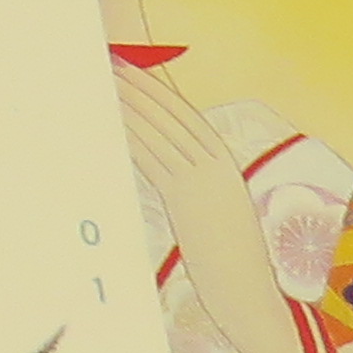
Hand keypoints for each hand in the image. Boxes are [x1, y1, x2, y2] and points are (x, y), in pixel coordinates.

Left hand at [112, 63, 293, 352]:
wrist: (247, 291)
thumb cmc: (230, 263)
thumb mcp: (215, 217)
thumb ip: (195, 192)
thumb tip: (170, 179)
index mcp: (224, 167)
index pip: (186, 117)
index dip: (159, 90)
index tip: (137, 70)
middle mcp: (215, 167)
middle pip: (171, 116)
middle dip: (140, 86)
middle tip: (112, 60)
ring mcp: (201, 181)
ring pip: (158, 132)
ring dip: (129, 103)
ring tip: (105, 80)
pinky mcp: (186, 199)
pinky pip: (152, 159)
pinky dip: (130, 135)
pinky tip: (111, 120)